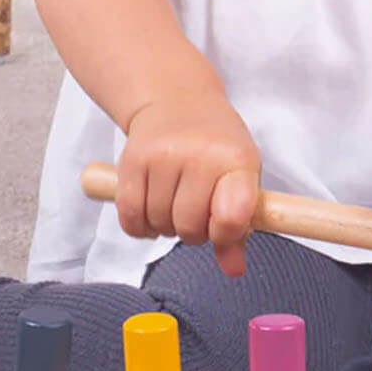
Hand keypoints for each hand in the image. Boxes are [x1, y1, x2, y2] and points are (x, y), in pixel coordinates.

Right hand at [118, 92, 261, 277]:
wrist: (177, 100)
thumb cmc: (216, 146)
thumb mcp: (240, 177)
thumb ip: (238, 227)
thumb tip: (234, 270)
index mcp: (236, 159)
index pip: (233, 214)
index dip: (227, 234)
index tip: (223, 232)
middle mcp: (199, 155)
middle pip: (191, 228)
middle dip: (194, 231)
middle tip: (196, 211)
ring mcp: (163, 156)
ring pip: (160, 225)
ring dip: (166, 226)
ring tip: (174, 203)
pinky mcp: (132, 159)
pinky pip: (131, 216)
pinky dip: (140, 225)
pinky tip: (151, 209)